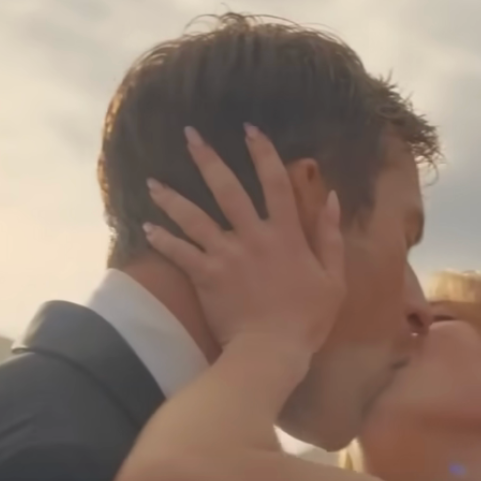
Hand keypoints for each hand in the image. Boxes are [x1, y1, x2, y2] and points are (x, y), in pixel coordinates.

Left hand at [143, 124, 345, 354]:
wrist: (272, 350)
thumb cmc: (308, 319)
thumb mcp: (333, 278)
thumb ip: (331, 237)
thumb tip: (330, 197)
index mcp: (286, 234)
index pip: (275, 183)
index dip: (262, 153)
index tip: (249, 129)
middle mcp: (253, 237)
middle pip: (227, 190)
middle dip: (207, 160)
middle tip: (189, 135)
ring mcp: (226, 255)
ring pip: (194, 218)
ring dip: (172, 199)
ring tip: (152, 183)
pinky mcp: (205, 276)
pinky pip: (180, 253)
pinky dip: (162, 240)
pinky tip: (147, 227)